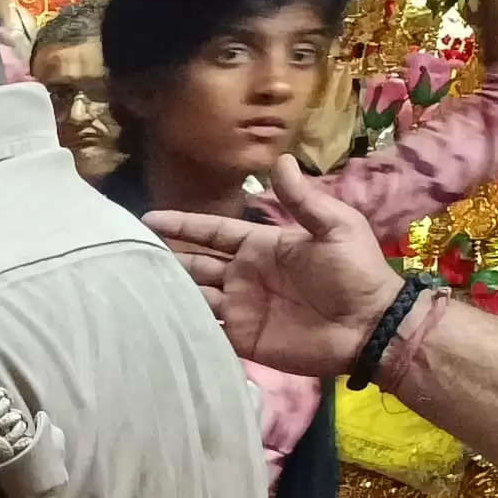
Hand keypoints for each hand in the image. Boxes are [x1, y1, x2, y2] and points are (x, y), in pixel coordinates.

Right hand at [144, 157, 402, 383]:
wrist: (369, 325)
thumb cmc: (355, 272)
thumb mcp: (335, 227)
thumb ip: (302, 200)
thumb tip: (279, 160)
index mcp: (262, 246)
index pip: (213, 232)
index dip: (183, 225)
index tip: (148, 219)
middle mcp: (244, 275)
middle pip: (195, 263)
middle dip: (165, 257)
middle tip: (127, 253)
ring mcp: (241, 307)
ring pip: (194, 295)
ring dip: (168, 290)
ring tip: (131, 286)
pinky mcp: (242, 337)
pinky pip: (205, 328)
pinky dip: (183, 323)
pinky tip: (155, 319)